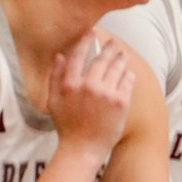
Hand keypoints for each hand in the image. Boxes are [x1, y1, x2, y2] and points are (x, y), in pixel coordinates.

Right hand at [48, 34, 135, 155]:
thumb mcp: (53, 101)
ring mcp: (106, 94)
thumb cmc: (67, 126)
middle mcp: (89, 86)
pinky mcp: (121, 102)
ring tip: (123, 54)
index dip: (85, 41)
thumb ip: (55, 77)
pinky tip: (128, 72)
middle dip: (109, 48)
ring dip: (121, 59)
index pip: (78, 56)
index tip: (91, 32)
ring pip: (117, 68)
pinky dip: (128, 75)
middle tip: (114, 43)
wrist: (83, 148)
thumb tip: (59, 56)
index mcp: (70, 84)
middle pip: (102, 59)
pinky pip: (127, 82)